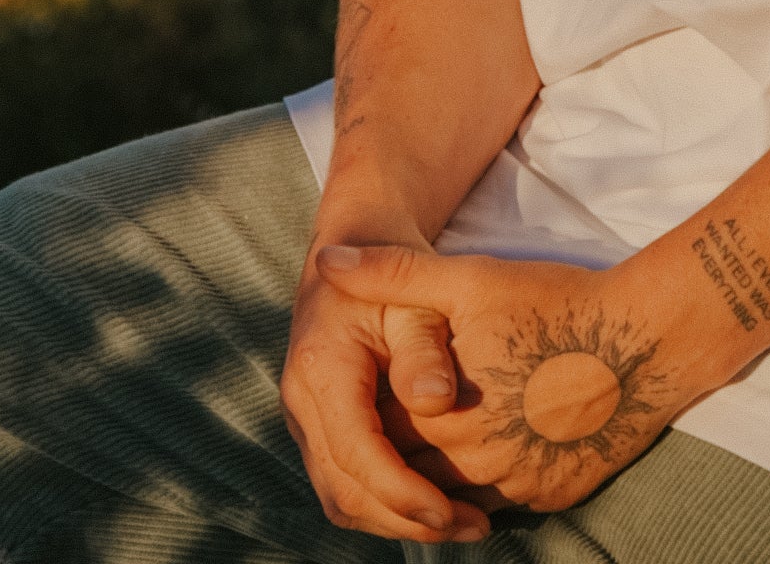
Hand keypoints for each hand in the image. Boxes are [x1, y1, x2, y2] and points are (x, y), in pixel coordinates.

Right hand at [280, 248, 493, 543]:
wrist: (361, 242)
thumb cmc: (399, 267)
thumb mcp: (419, 295)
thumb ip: (424, 347)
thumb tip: (434, 402)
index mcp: (320, 365)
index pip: (356, 453)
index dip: (401, 493)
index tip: (449, 512)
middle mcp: (300, 398)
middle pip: (344, 488)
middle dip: (405, 520)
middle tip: (469, 528)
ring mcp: (304, 416)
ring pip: (341, 496)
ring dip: (397, 521)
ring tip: (461, 524)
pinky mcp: (319, 426)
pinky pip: (344, 483)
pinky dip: (385, 504)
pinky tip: (434, 505)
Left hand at [315, 246, 688, 514]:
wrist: (647, 341)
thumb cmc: (556, 304)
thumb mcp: (471, 280)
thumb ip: (394, 273)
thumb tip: (328, 261)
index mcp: (450, 422)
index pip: (385, 433)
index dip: (378, 405)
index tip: (378, 378)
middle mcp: (481, 469)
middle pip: (421, 467)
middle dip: (407, 442)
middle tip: (408, 402)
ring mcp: (522, 488)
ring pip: (461, 490)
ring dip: (445, 466)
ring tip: (449, 418)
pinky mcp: (558, 495)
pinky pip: (506, 497)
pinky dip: (490, 476)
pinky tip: (495, 436)